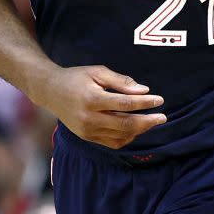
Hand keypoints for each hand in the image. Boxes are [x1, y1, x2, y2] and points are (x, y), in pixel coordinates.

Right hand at [37, 65, 165, 149]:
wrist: (51, 91)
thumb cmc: (76, 77)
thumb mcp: (98, 72)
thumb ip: (121, 81)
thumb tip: (144, 90)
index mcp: (92, 98)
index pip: (125, 104)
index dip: (145, 103)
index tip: (159, 100)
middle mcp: (89, 118)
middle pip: (125, 124)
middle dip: (147, 121)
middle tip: (163, 117)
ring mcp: (87, 130)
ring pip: (120, 136)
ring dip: (139, 130)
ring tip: (151, 121)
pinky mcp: (87, 137)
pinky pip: (112, 142)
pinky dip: (127, 137)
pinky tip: (135, 128)